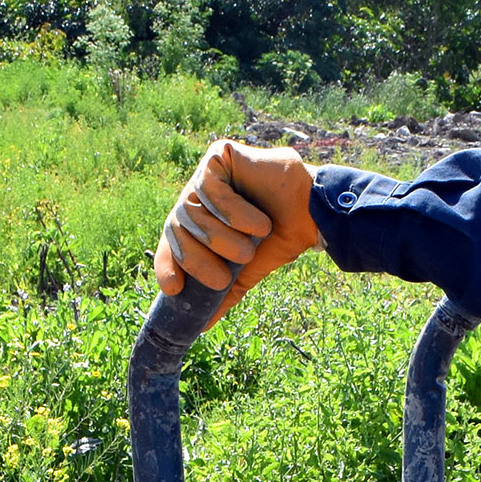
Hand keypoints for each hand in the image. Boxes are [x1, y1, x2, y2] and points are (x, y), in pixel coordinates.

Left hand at [152, 140, 322, 319]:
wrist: (313, 216)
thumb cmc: (281, 238)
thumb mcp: (246, 271)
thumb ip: (223, 292)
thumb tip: (201, 326)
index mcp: (199, 222)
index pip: (170, 242)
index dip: (167, 265)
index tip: (175, 290)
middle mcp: (198, 196)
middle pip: (176, 227)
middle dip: (198, 259)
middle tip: (222, 278)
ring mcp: (206, 174)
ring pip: (190, 210)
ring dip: (221, 237)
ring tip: (251, 245)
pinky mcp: (219, 155)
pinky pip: (209, 187)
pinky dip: (233, 211)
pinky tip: (257, 221)